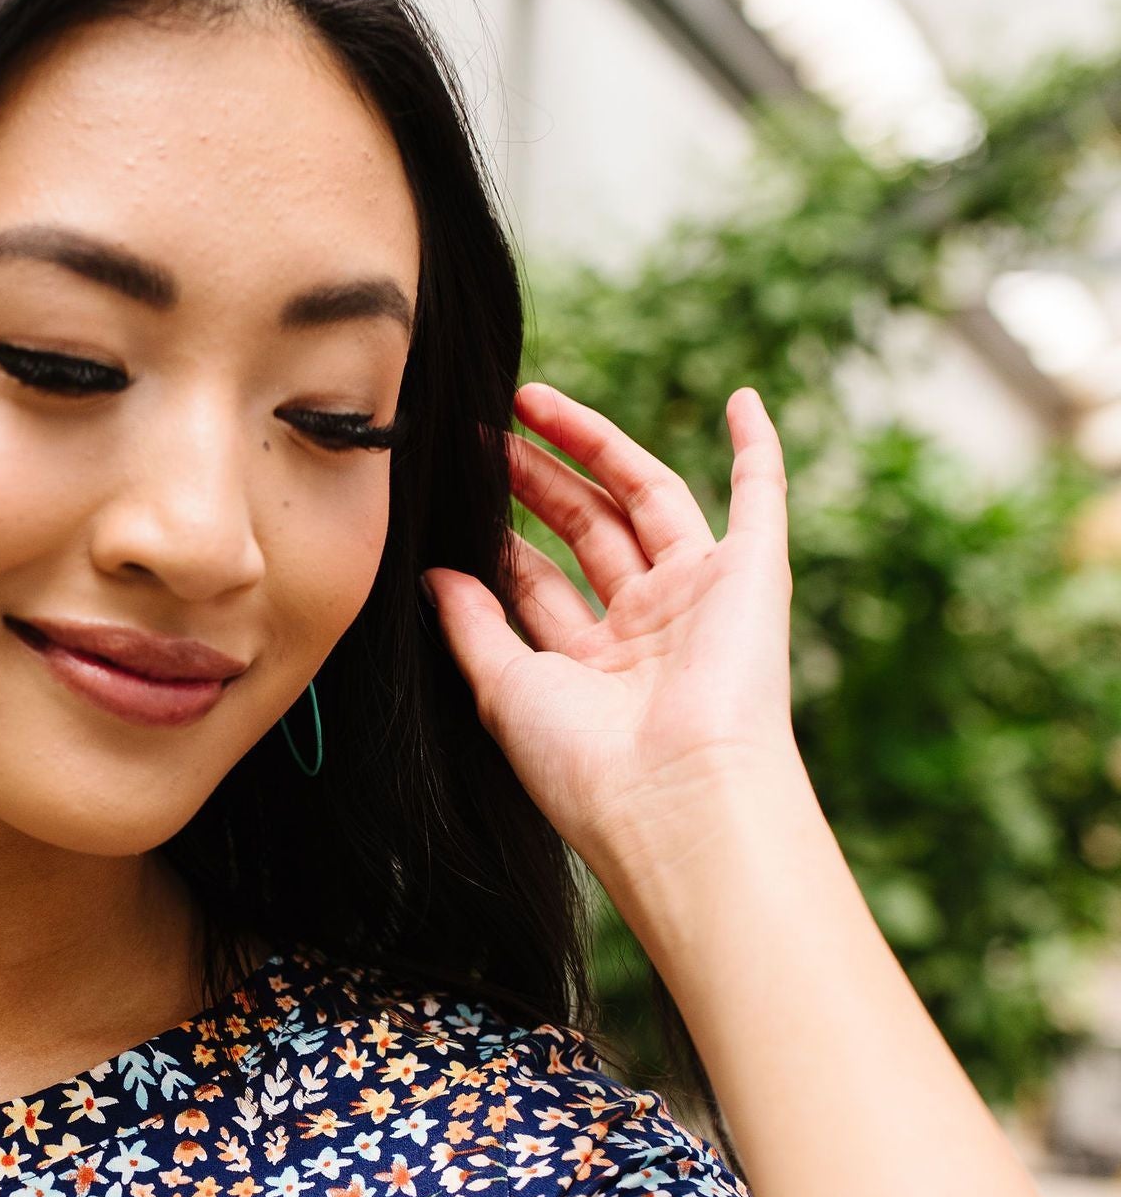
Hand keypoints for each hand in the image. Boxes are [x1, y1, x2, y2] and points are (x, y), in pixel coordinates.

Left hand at [423, 380, 807, 902]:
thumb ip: (472, 627)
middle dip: (534, 479)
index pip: (539, 582)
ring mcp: (701, 599)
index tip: (455, 490)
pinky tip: (744, 399)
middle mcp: (648, 630)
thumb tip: (435, 575)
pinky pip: (762, 500)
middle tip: (484, 431)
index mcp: (591, 668)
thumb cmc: (584, 765)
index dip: (500, 536)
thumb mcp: (505, 689)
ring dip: (596, 445)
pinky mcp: (753, 577)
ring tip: (532, 399)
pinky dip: (758, 449)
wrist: (673, 797)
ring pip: (645, 498)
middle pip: (586, 529)